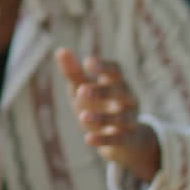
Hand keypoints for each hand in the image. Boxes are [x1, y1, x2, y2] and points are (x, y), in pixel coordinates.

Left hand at [54, 48, 160, 181]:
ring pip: (120, 117)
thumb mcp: (83, 89)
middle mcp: (127, 98)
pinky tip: (88, 139)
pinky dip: (104, 139)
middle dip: (101, 91)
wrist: (123, 139)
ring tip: (83, 117)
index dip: (102, 66)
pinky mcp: (127, 139)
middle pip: (119, 92)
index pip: (114, 70)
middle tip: (82, 90)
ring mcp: (129, 119)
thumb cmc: (98, 106)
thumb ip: (74, 72)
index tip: (87, 63)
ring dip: (102, 118)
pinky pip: (118, 139)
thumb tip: (60, 50)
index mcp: (116, 82)